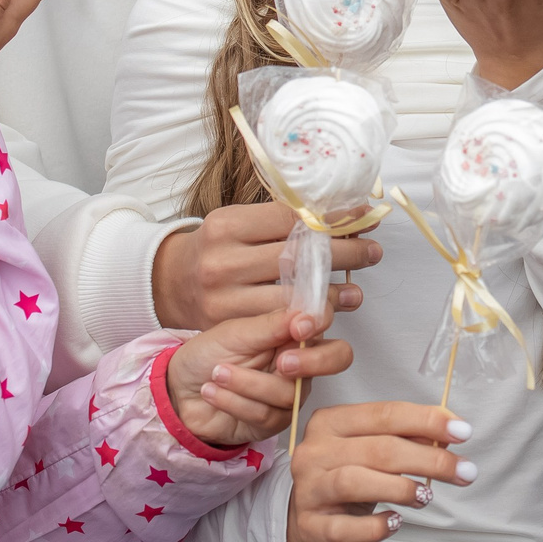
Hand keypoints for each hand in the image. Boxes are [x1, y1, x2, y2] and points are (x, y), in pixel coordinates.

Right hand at [151, 201, 380, 328]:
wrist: (170, 283)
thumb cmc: (216, 247)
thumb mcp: (238, 221)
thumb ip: (279, 219)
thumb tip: (338, 214)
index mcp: (227, 225)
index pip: (290, 220)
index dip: (330, 220)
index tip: (359, 217)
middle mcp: (223, 262)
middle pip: (296, 258)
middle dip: (343, 255)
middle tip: (372, 252)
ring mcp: (223, 298)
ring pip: (291, 298)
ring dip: (332, 295)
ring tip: (356, 291)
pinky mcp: (227, 327)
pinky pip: (277, 325)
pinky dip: (307, 318)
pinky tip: (327, 312)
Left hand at [165, 307, 354, 446]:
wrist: (178, 391)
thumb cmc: (207, 356)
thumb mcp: (235, 332)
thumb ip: (272, 324)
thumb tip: (306, 314)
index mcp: (291, 332)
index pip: (325, 322)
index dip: (321, 322)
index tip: (301, 326)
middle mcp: (299, 362)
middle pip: (337, 358)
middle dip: (314, 361)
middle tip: (283, 362)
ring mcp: (288, 393)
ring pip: (289, 392)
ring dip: (247, 383)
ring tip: (217, 374)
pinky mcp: (273, 421)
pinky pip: (265, 414)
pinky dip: (234, 401)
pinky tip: (213, 392)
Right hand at [286, 400, 474, 541]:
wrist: (305, 518)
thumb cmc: (347, 475)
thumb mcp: (372, 449)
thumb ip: (408, 438)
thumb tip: (450, 433)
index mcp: (331, 421)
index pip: (385, 414)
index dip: (427, 421)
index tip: (464, 432)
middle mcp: (315, 451)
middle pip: (378, 449)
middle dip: (428, 460)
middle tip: (464, 472)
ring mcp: (309, 489)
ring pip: (356, 481)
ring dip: (401, 488)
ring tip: (427, 496)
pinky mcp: (311, 526)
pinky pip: (345, 527)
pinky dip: (375, 526)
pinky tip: (396, 522)